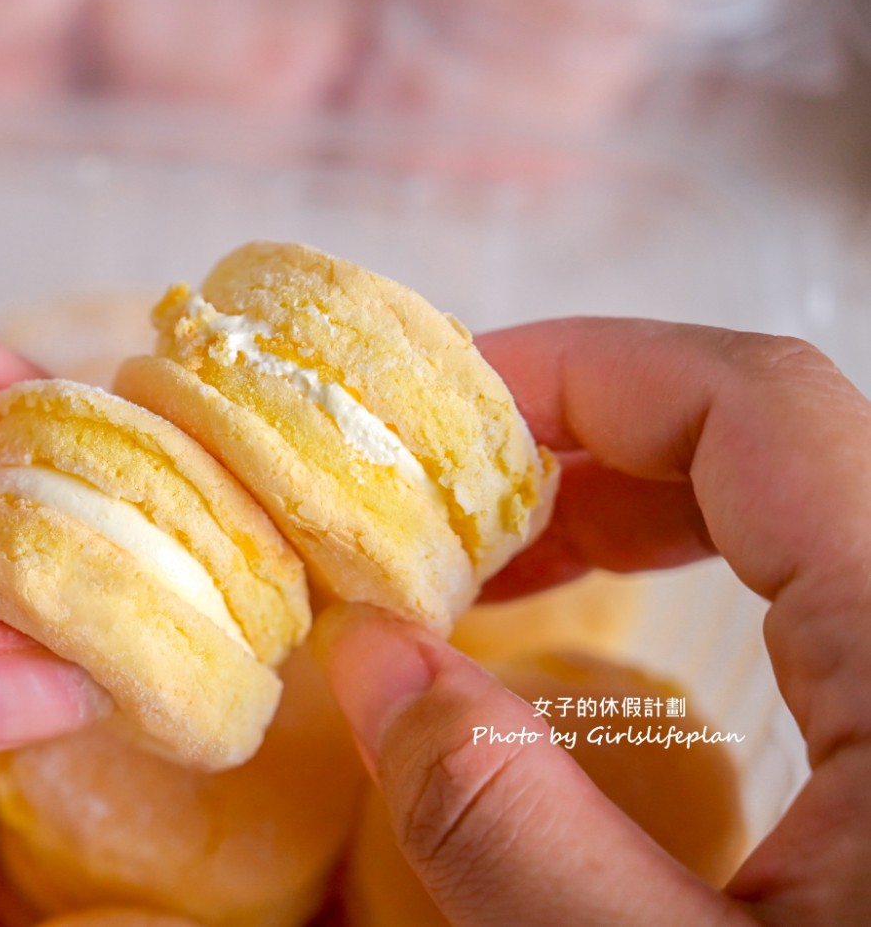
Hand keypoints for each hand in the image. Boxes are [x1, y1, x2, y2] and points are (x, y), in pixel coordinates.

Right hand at [318, 318, 870, 923]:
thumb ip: (511, 829)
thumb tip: (372, 662)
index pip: (756, 407)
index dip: (582, 368)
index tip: (432, 412)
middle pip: (782, 435)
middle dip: (590, 435)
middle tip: (442, 501)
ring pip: (809, 504)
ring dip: (642, 498)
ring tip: (508, 557)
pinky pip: (829, 587)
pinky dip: (707, 570)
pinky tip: (624, 634)